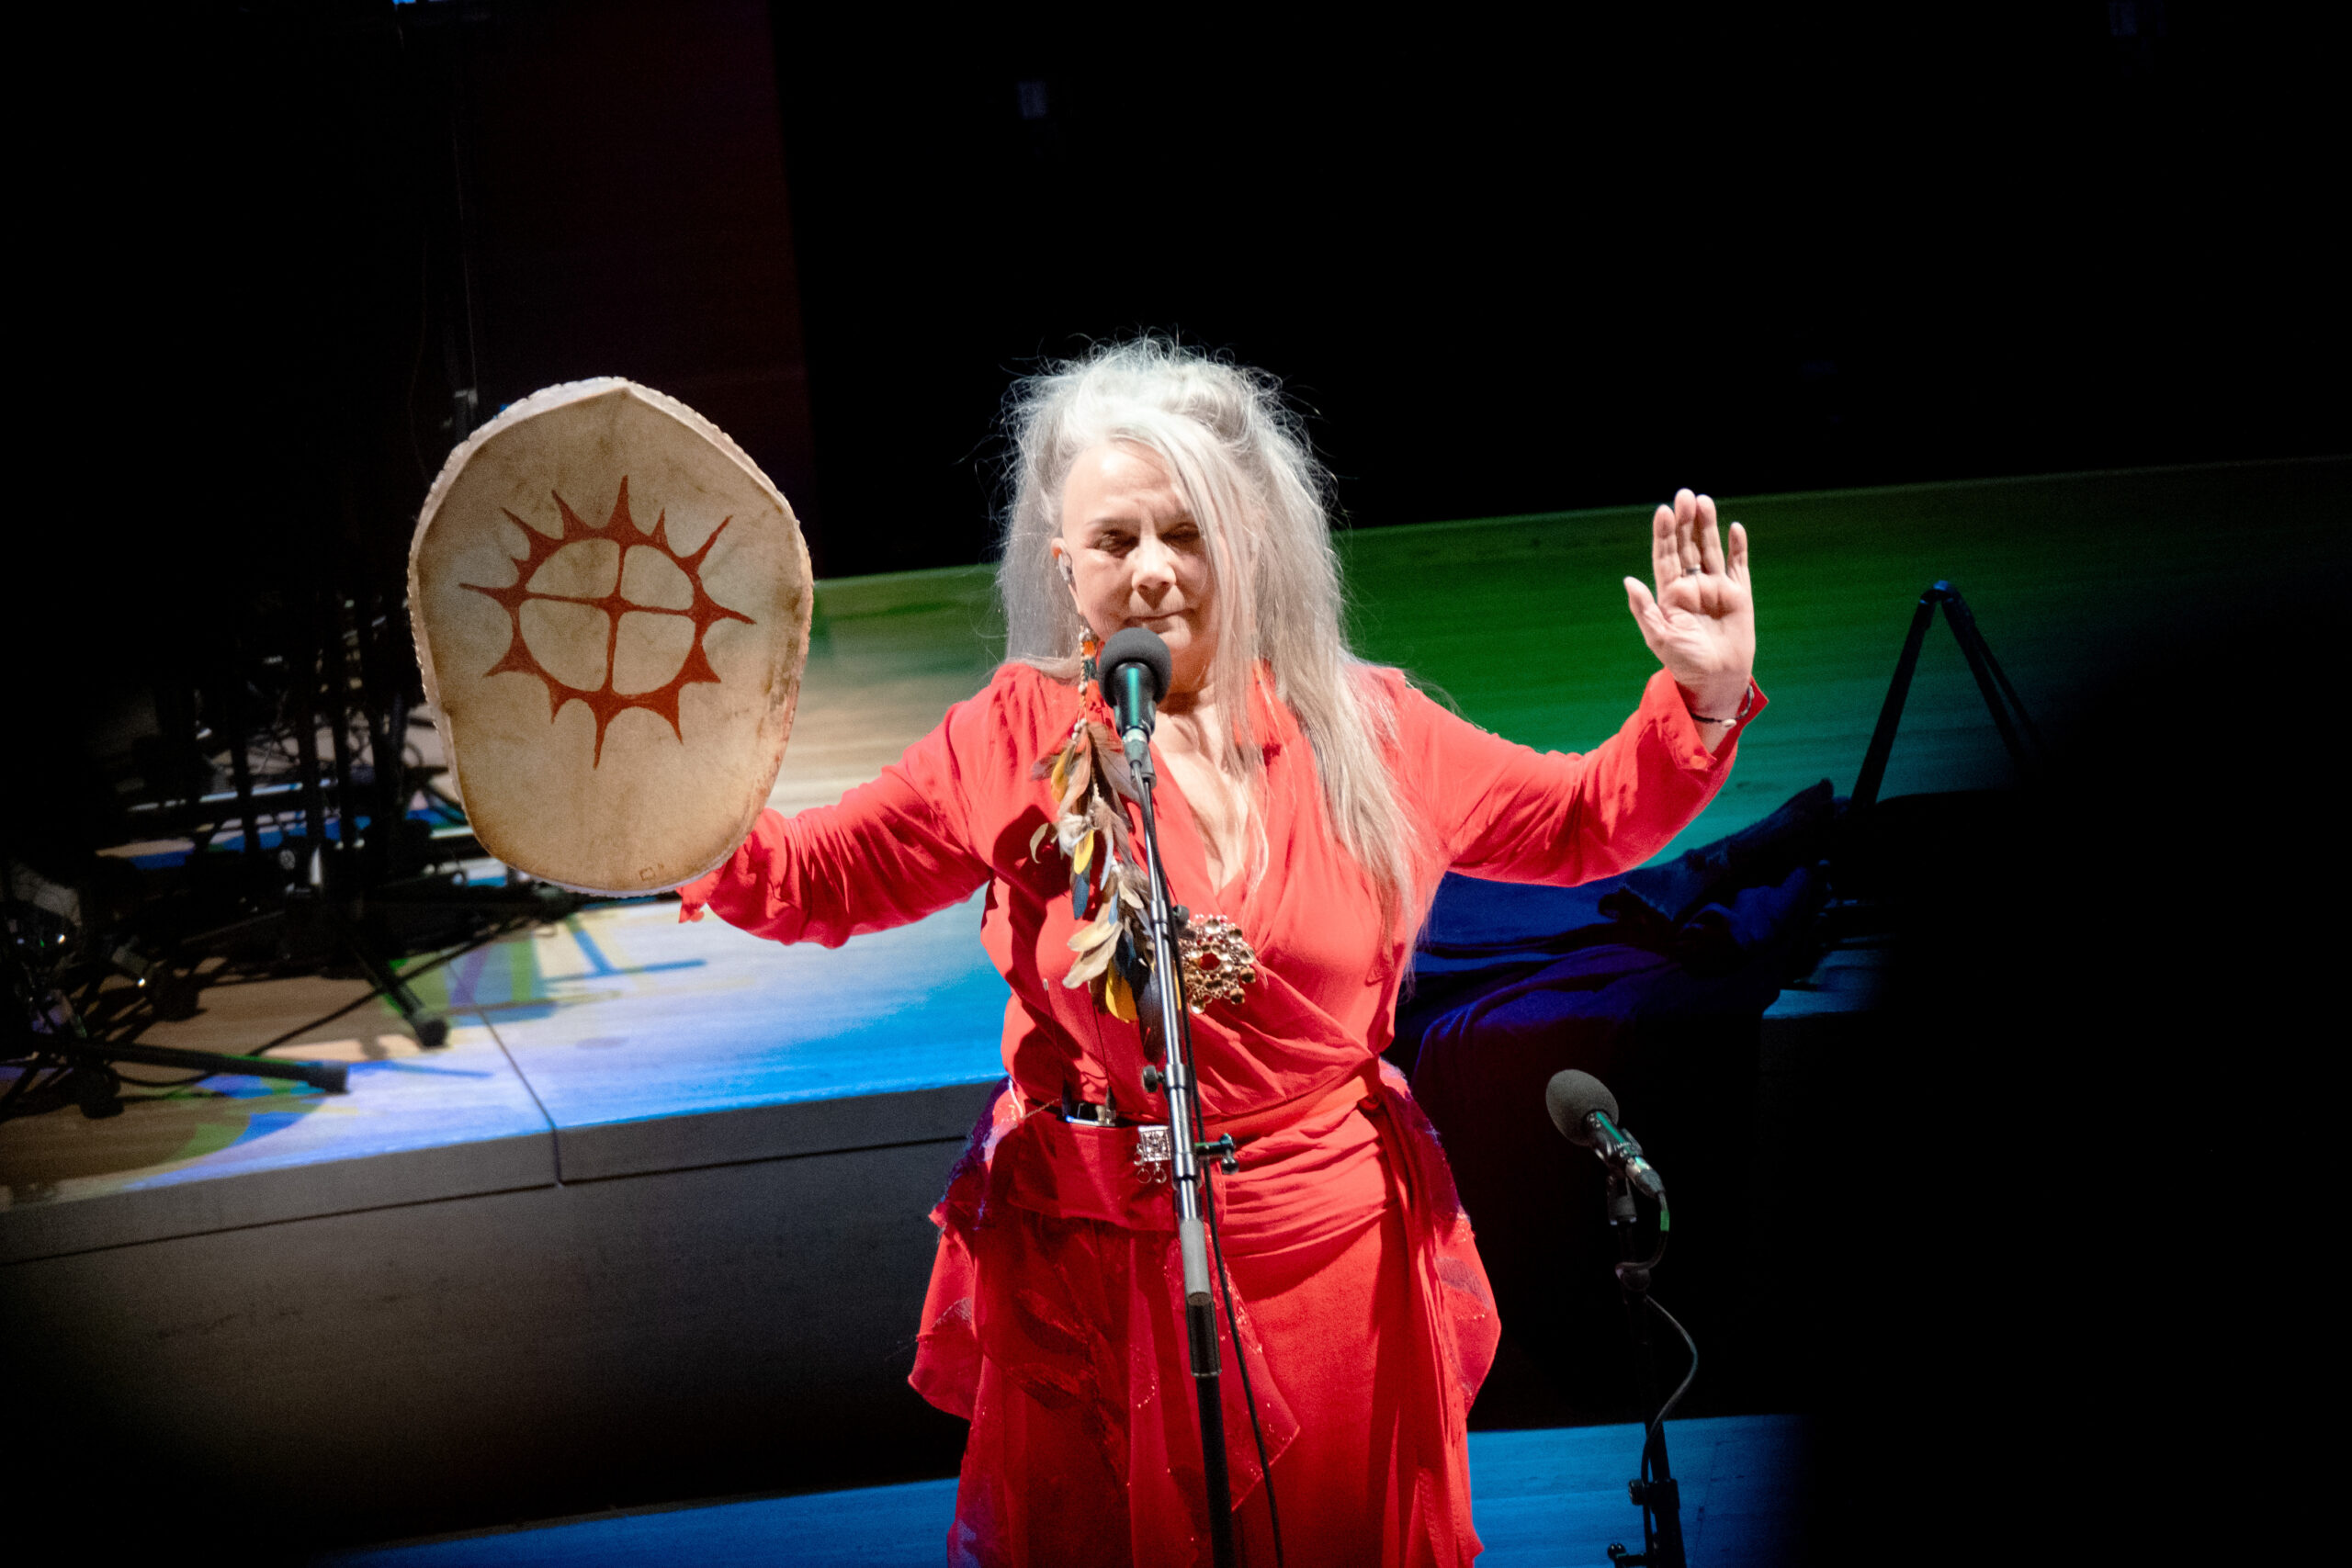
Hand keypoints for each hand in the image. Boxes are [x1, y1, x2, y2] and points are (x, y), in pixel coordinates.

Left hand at [1623, 489, 1754, 719]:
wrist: (1716, 679)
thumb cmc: (1684, 661)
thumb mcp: (1659, 637)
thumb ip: (1644, 609)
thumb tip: (1628, 580)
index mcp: (1669, 593)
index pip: (1665, 556)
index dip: (1663, 534)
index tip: (1663, 511)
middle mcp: (1692, 586)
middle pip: (1687, 546)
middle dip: (1685, 522)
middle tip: (1684, 495)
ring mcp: (1716, 588)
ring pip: (1710, 549)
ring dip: (1707, 526)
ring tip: (1703, 501)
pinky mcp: (1739, 593)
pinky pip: (1737, 565)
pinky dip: (1737, 547)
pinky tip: (1734, 528)